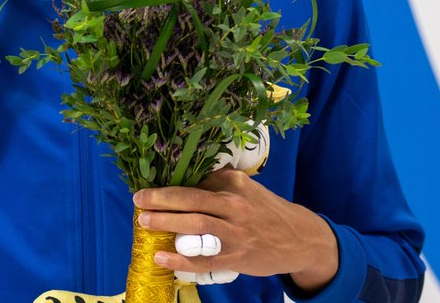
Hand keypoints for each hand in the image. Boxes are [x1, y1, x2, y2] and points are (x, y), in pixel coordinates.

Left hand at [132, 170, 338, 291]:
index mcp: (235, 184)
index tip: (148, 184)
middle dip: (161, 200)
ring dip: (166, 223)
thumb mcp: (246, 189)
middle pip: (192, 200)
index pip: (197, 180)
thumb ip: (218, 184)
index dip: (169, 184)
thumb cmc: (265, 211)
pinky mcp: (236, 258)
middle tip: (138, 200)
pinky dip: (180, 259)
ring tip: (144, 222)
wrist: (300, 239)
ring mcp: (236, 233)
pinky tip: (161, 256)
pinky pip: (203, 260)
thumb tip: (181, 182)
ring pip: (196, 226)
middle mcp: (235, 206)